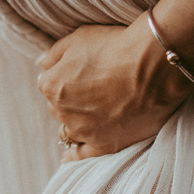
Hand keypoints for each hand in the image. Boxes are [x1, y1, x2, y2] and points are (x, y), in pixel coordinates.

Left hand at [36, 13, 193, 160]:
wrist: (152, 65)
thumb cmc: (115, 46)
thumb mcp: (78, 38)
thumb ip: (54, 54)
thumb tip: (41, 63)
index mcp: (52, 86)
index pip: (48, 82)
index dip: (63, 75)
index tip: (78, 71)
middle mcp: (62, 112)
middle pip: (58, 106)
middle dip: (69, 98)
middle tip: (90, 86)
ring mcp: (84, 131)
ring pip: (69, 128)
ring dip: (75, 120)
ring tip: (89, 112)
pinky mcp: (105, 145)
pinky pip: (82, 154)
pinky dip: (75, 155)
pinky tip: (69, 155)